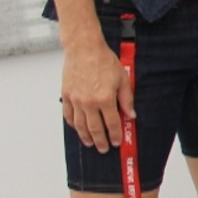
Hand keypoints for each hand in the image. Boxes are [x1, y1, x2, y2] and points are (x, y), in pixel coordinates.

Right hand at [61, 37, 132, 152]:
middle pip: (95, 128)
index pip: (112, 123)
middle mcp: (89, 102)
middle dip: (101, 141)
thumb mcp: (123, 79)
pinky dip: (73, 124)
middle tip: (104, 148)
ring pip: (80, 125)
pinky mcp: (66, 95)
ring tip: (91, 143)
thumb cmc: (104, 61)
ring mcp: (75, 100)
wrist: (84, 49)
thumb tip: (131, 115)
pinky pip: (68, 115)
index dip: (115, 135)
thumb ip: (127, 99)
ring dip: (86, 137)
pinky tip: (77, 128)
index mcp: (105, 99)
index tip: (117, 142)